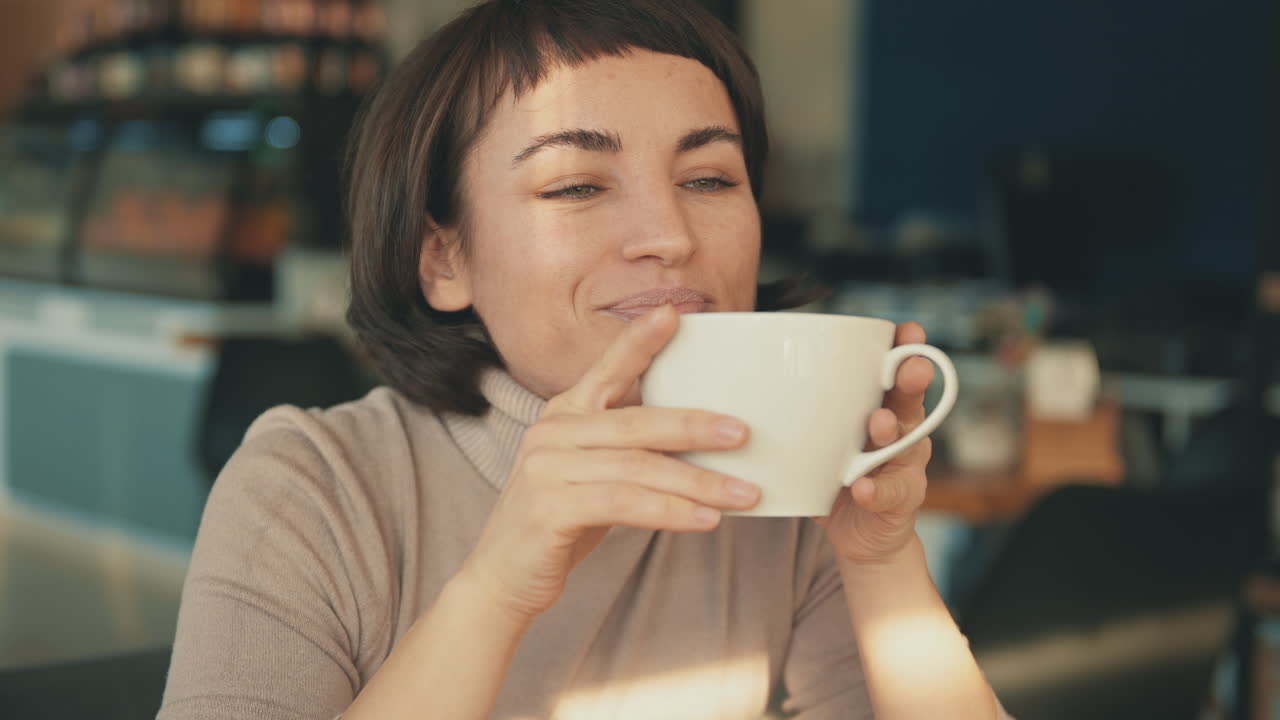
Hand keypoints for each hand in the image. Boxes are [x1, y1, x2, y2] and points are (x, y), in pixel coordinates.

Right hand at [458, 305, 759, 621]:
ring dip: (697, 481)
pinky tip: (705, 520)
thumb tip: (708, 437)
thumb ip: (632, 448)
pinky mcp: (548, 510)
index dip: (640, 340)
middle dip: (695, 425)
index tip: (676, 313)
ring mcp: (546, 470)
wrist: (503, 578)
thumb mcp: (595, 473)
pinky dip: (670, 511)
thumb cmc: (562, 522)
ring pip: (637, 467)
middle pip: (636, 422)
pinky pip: (623, 504)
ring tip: (744, 493)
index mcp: (565, 413)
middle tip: (744, 433)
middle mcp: (552, 432)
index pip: (608, 368)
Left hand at [818, 322, 934, 564]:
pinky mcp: (899, 502)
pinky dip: (877, 490)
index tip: (908, 330)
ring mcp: (903, 467)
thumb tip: (749, 370)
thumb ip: (801, 409)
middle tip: (910, 368)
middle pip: (910, 402)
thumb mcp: (820, 437)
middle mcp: (900, 433)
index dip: (906, 350)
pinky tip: (864, 487)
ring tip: (879, 423)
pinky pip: (891, 494)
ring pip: (906, 445)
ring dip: (892, 431)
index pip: (895, 374)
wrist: (857, 537)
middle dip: (911, 382)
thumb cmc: (833, 475)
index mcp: (882, 408)